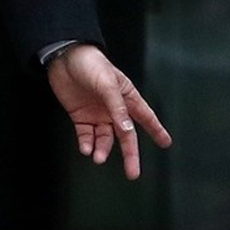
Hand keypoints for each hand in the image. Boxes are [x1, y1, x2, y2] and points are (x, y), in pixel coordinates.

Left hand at [46, 43, 171, 179]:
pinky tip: (86, 148)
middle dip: (130, 155)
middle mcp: (113, 109)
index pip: (145, 117)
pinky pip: (86, 135)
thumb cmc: (91, 63)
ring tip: (98, 157)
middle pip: (125, 136)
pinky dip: (87, 144)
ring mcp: (97, 113)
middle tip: (133, 172)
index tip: (166, 143)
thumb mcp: (108, 84)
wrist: (64, 57)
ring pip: (104, 139)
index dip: (156, 130)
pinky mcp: (81, 116)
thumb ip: (118, 108)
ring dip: (102, 149)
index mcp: (126, 97)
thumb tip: (127, 130)